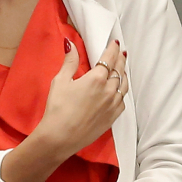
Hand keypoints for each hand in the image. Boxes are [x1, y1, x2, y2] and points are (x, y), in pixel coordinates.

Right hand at [36, 39, 127, 158]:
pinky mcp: (113, 117)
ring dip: (123, 74)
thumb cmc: (58, 109)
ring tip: (121, 68)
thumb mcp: (60, 81)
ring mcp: (113, 104)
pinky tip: (119, 89)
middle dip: (120, 59)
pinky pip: (122, 100)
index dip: (113, 49)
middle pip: (119, 69)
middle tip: (121, 52)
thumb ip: (70, 62)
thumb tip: (70, 44)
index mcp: (97, 78)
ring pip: (123, 84)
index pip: (109, 58)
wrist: (59, 138)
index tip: (116, 43)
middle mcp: (109, 90)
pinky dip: (122, 91)